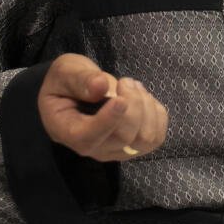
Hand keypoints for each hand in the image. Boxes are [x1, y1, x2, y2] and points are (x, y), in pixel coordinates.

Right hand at [37, 53, 168, 162]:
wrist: (75, 92)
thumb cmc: (67, 82)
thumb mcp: (66, 72)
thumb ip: (80, 79)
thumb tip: (101, 85)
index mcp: (68, 131)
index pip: (89, 137)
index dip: (108, 120)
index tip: (120, 99)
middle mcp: (93, 148)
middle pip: (124, 137)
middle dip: (133, 104)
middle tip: (125, 81)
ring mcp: (116, 150)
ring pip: (146, 139)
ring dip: (147, 107)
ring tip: (133, 87)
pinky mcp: (135, 146)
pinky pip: (157, 136)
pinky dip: (156, 113)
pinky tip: (143, 98)